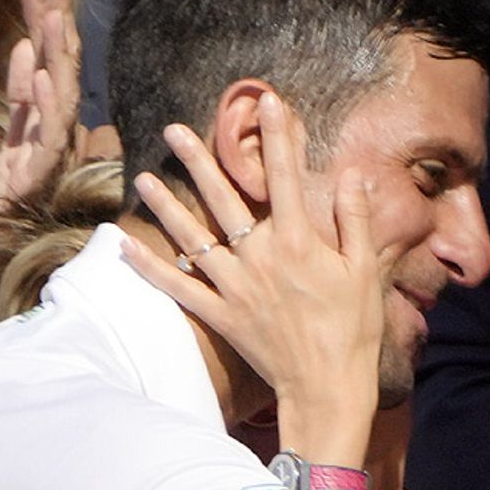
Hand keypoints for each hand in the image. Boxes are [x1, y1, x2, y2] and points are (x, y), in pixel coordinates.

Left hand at [0, 0, 81, 205]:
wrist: (13, 229)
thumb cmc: (17, 181)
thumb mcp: (13, 124)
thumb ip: (23, 87)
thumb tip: (30, 45)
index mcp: (50, 108)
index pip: (54, 56)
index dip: (50, 18)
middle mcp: (58, 121)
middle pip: (62, 65)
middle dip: (56, 22)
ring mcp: (53, 142)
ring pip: (61, 90)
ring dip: (57, 53)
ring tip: (51, 16)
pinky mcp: (43, 167)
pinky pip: (48, 130)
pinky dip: (46, 100)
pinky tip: (42, 73)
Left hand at [120, 92, 381, 450]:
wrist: (327, 386)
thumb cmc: (354, 329)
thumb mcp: (365, 271)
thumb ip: (355, 220)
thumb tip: (353, 176)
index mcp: (298, 242)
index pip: (285, 177)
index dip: (277, 136)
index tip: (267, 103)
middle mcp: (259, 257)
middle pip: (224, 198)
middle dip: (199, 160)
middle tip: (175, 130)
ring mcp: (234, 286)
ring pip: (192, 237)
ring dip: (166, 206)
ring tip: (144, 178)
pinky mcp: (220, 314)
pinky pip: (178, 287)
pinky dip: (150, 267)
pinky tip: (125, 245)